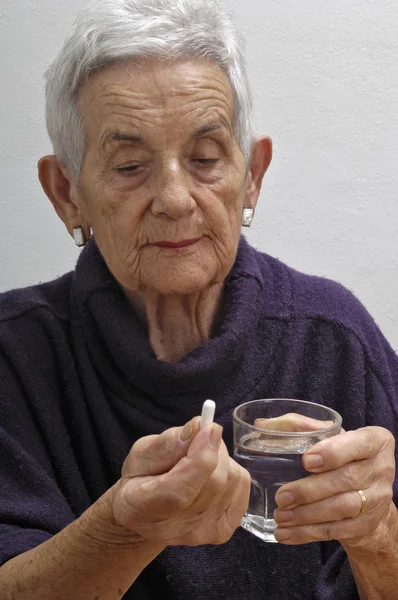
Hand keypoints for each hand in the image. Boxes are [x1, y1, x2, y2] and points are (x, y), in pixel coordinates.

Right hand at [111, 417, 249, 545]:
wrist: (147, 516)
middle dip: (213, 448)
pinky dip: (231, 469)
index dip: (201, 457)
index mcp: (144, 508)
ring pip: (231, 480)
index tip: (209, 427)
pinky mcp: (222, 530)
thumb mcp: (141, 453)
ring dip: (221, 458)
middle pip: (213, 482)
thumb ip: (167, 442)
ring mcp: (202, 533)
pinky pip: (241, 486)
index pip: (180, 490)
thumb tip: (197, 426)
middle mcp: (175, 528)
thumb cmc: (141, 480)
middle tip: (200, 436)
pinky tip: (212, 472)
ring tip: (200, 458)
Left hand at [273, 426, 395, 549]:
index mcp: (374, 440)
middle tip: (282, 496)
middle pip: (347, 480)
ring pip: (342, 508)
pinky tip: (286, 533)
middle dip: (310, 490)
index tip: (306, 461)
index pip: (359, 443)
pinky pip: (336, 531)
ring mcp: (377, 499)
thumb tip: (261, 425)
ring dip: (307, 515)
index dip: (333, 452)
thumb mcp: (326, 434)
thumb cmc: (339, 454)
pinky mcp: (366, 524)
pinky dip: (308, 533)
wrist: (366, 491)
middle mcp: (381, 469)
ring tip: (280, 516)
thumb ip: (297, 425)